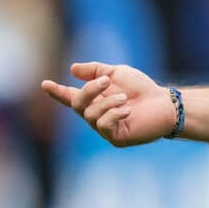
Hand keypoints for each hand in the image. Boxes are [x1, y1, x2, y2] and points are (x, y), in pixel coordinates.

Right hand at [41, 62, 175, 146]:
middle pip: (77, 104)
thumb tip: (72, 69)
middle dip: (89, 90)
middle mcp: (96, 115)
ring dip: (107, 102)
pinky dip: (114, 114)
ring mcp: (104, 128)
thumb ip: (95, 71)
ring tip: (124, 98)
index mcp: (94, 99)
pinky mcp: (115, 138)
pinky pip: (103, 126)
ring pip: (90, 115)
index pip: (70, 96)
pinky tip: (127, 109)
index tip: (44, 83)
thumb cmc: (141, 88)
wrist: (163, 104)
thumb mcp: (116, 73)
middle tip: (106, 81)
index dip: (57, 91)